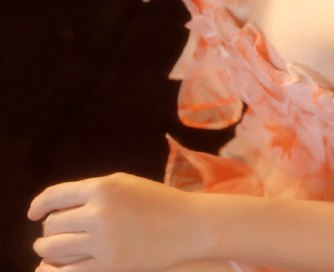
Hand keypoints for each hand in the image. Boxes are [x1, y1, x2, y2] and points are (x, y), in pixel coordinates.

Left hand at [28, 172, 207, 271]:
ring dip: (48, 250)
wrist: (187, 225)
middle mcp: (99, 213)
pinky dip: (55, 271)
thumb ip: (91, 191)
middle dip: (48, 229)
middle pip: (53, 224)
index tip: (33, 213)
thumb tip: (57, 205)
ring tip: (49, 250)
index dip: (39, 205)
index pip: (55, 196)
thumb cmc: (155, 201)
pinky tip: (54, 269)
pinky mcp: (110, 266)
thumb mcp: (124, 183)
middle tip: (50, 233)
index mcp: (102, 188)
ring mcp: (104, 242)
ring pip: (55, 249)